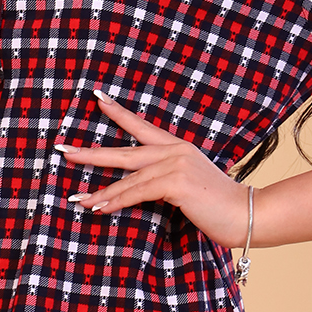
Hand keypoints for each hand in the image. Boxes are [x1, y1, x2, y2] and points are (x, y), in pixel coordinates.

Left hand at [54, 91, 250, 247]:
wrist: (247, 214)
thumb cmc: (220, 206)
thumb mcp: (190, 186)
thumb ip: (167, 181)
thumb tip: (139, 188)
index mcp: (178, 147)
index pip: (142, 126)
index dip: (118, 111)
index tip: (97, 97)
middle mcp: (174, 151)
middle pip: (124, 150)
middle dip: (91, 153)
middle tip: (63, 150)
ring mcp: (175, 164)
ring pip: (127, 177)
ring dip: (100, 192)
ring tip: (77, 199)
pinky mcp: (175, 182)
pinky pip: (137, 192)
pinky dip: (116, 201)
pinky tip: (99, 207)